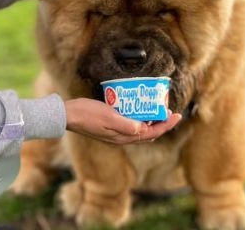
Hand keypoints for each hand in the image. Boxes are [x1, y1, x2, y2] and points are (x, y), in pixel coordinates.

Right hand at [64, 98, 181, 143]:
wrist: (68, 116)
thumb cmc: (87, 114)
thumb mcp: (108, 117)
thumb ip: (126, 125)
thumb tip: (144, 129)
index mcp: (123, 137)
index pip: (151, 133)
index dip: (166, 125)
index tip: (176, 115)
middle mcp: (122, 137)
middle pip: (148, 133)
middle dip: (161, 123)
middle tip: (168, 110)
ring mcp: (116, 133)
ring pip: (140, 129)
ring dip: (150, 120)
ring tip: (156, 108)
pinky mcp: (110, 127)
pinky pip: (130, 124)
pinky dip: (139, 118)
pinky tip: (137, 107)